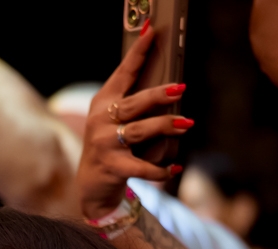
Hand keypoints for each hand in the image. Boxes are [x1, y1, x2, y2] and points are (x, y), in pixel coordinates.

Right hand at [77, 24, 191, 220]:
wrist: (91, 186)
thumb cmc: (111, 146)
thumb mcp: (114, 120)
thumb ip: (134, 103)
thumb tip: (172, 89)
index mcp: (103, 103)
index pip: (123, 74)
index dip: (137, 53)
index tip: (151, 33)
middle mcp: (100, 121)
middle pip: (133, 104)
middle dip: (158, 95)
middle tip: (180, 88)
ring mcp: (105, 144)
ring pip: (139, 131)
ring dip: (164, 126)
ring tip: (186, 123)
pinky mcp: (112, 167)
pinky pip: (141, 167)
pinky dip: (160, 169)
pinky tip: (174, 167)